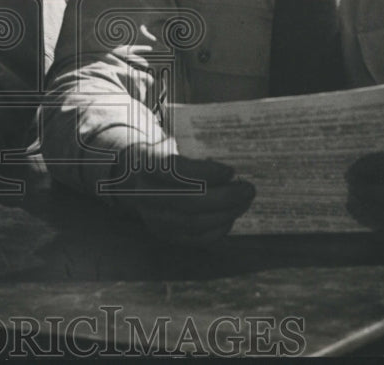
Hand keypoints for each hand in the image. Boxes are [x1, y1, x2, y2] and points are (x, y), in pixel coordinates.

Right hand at [111, 144, 254, 245]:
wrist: (135, 176)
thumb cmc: (162, 155)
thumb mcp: (169, 145)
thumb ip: (193, 152)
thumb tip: (231, 165)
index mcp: (145, 164)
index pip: (175, 171)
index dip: (205, 173)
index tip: (231, 171)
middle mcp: (145, 194)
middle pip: (188, 202)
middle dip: (224, 198)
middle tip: (248, 189)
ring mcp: (153, 217)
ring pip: (194, 223)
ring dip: (226, 214)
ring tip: (244, 201)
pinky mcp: (164, 233)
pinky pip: (195, 238)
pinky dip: (218, 229)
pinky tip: (231, 216)